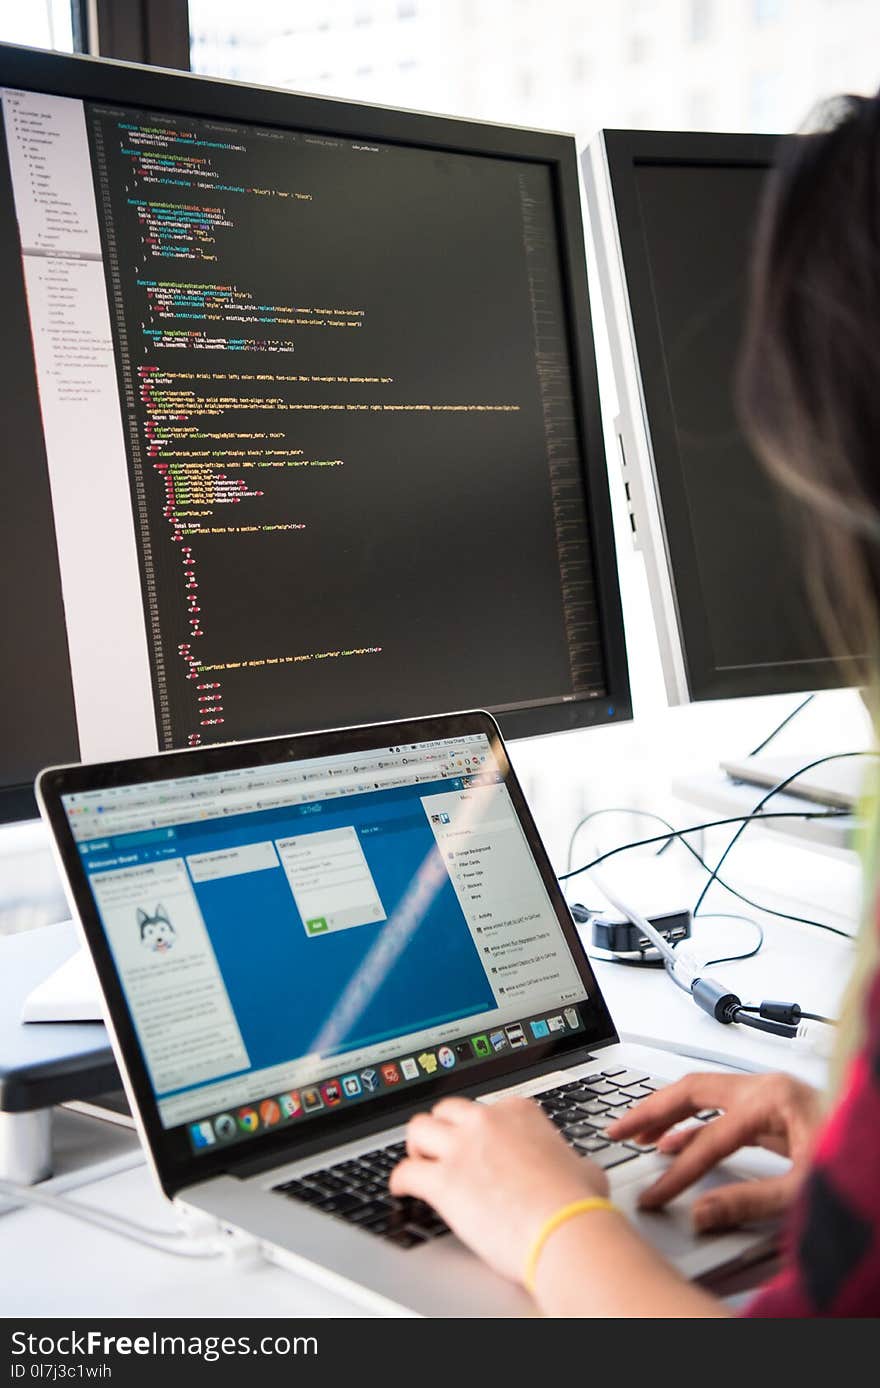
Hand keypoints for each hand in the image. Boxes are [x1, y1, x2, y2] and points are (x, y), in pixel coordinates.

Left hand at [389, 1096, 608, 1283]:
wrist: (564, 1228)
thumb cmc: (577, 1204)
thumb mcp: (583, 1168)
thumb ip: (570, 1161)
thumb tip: (577, 1170)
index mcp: (519, 1113)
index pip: (487, 1109)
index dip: (480, 1130)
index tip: (479, 1144)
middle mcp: (487, 1122)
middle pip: (447, 1110)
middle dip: (442, 1128)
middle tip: (442, 1148)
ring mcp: (462, 1148)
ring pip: (419, 1128)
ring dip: (417, 1146)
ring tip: (419, 1162)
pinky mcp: (443, 1180)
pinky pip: (405, 1171)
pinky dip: (399, 1180)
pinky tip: (402, 1189)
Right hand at [607, 1071, 823, 1230]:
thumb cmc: (856, 1161)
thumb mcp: (804, 1189)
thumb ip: (750, 1202)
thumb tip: (701, 1213)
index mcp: (773, 1097)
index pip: (710, 1136)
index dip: (679, 1172)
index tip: (656, 1196)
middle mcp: (768, 1088)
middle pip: (694, 1091)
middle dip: (652, 1111)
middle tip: (618, 1131)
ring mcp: (772, 1098)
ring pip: (705, 1096)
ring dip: (668, 1114)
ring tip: (635, 1134)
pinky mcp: (776, 1113)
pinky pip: (722, 1112)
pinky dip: (694, 1126)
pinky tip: (675, 1145)